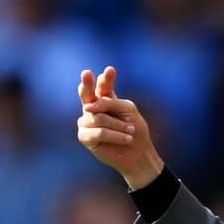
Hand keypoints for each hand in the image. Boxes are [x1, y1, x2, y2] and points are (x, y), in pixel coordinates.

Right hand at [77, 66, 163, 188]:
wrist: (138, 153)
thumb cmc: (134, 130)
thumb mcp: (128, 110)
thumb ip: (110, 103)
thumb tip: (89, 107)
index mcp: (106, 99)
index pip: (103, 86)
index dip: (106, 79)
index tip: (110, 70)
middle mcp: (93, 109)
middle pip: (87, 94)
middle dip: (87, 84)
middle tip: (87, 73)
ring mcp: (87, 122)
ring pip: (98, 117)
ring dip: (118, 125)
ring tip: (130, 132)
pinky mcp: (85, 137)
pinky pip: (98, 131)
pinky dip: (114, 135)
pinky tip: (126, 138)